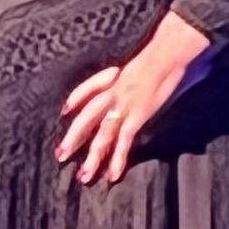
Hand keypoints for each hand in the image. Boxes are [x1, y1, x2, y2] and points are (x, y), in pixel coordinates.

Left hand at [56, 12, 214, 185]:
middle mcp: (111, 92)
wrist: (168, 52)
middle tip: (61, 156)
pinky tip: (113, 175)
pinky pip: (123, 141)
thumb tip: (140, 80)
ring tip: (84, 176)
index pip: (86, 88)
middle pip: (86, 118)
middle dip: (73, 138)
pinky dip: (117, 159)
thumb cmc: (161, 53)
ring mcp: (123, 105)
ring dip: (92, 157)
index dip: (75, 100)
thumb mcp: (142, 62)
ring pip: (101, 135)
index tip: (65, 110)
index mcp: (112, 78)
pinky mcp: (137, 116)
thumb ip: (136, 74)